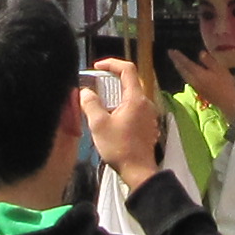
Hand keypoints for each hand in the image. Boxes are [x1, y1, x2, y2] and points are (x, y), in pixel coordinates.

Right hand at [84, 59, 169, 185]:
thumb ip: (90, 104)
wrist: (138, 171)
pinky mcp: (147, 125)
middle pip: (128, 82)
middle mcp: (145, 103)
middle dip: (109, 81)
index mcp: (136, 98)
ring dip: (114, 96)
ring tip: (98, 104)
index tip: (97, 67)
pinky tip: (109, 118)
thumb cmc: (119, 147)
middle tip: (94, 87)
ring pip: (130, 96)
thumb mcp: (99, 124)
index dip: (111, 63)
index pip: (127, 69)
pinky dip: (120, 106)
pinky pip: (133, 108)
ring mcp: (148, 114)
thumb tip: (85, 92)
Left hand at [167, 46, 234, 133]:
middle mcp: (194, 80)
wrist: (228, 102)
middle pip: (182, 70)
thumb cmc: (225, 84)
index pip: (186, 63)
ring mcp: (196, 86)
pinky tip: (185, 73)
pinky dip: (183, 73)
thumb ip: (209, 60)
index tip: (171, 51)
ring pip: (184, 75)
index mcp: (198, 74)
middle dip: (176, 61)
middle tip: (170, 54)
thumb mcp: (219, 69)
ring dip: (179, 68)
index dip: (178, 56)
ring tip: (175, 62)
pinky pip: (187, 79)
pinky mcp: (199, 91)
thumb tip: (200, 53)